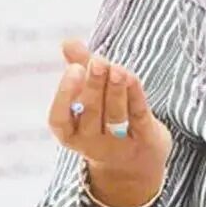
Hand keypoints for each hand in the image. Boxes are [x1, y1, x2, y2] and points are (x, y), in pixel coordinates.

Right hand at [48, 39, 172, 206]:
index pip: (60, 120)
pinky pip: (138, 116)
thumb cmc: (106, 123)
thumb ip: (82, 69)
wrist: (135, 165)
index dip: (65, 95)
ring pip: (115, 115)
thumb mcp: (91, 100)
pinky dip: (135, 96)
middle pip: (91, 113)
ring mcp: (119, 143)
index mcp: (72, 134)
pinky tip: (132, 78)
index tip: (73, 69)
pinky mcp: (145, 139)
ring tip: (117, 68)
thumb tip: (68, 41)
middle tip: (97, 62)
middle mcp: (92, 142)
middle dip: (94, 87)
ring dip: (116, 90)